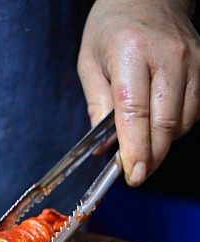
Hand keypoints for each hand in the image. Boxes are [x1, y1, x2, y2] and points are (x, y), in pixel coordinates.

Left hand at [78, 0, 199, 185]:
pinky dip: (176, 127)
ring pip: (182, 122)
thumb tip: (105, 149)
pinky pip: (194, 111)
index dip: (135, 149)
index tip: (132, 174)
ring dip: (162, 143)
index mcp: (131, 53)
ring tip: (143, 145)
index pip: (135, 112)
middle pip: (164, 123)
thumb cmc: (113, 28)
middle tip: (135, 174)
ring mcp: (192, 60)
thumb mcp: (90, 63)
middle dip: (150, 156)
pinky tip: (159, 124)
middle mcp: (167, 56)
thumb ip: (97, 106)